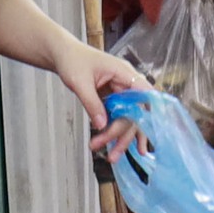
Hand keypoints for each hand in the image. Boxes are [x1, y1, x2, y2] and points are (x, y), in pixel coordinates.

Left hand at [55, 42, 147, 159]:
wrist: (64, 55)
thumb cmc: (73, 61)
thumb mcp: (79, 82)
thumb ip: (92, 103)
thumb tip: (102, 125)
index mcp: (123, 73)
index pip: (144, 93)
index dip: (149, 112)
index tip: (150, 131)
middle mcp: (127, 83)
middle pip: (134, 113)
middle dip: (122, 134)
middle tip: (110, 154)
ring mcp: (122, 92)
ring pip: (128, 119)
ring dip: (120, 138)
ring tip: (112, 157)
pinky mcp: (115, 99)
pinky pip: (120, 118)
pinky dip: (117, 133)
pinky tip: (119, 148)